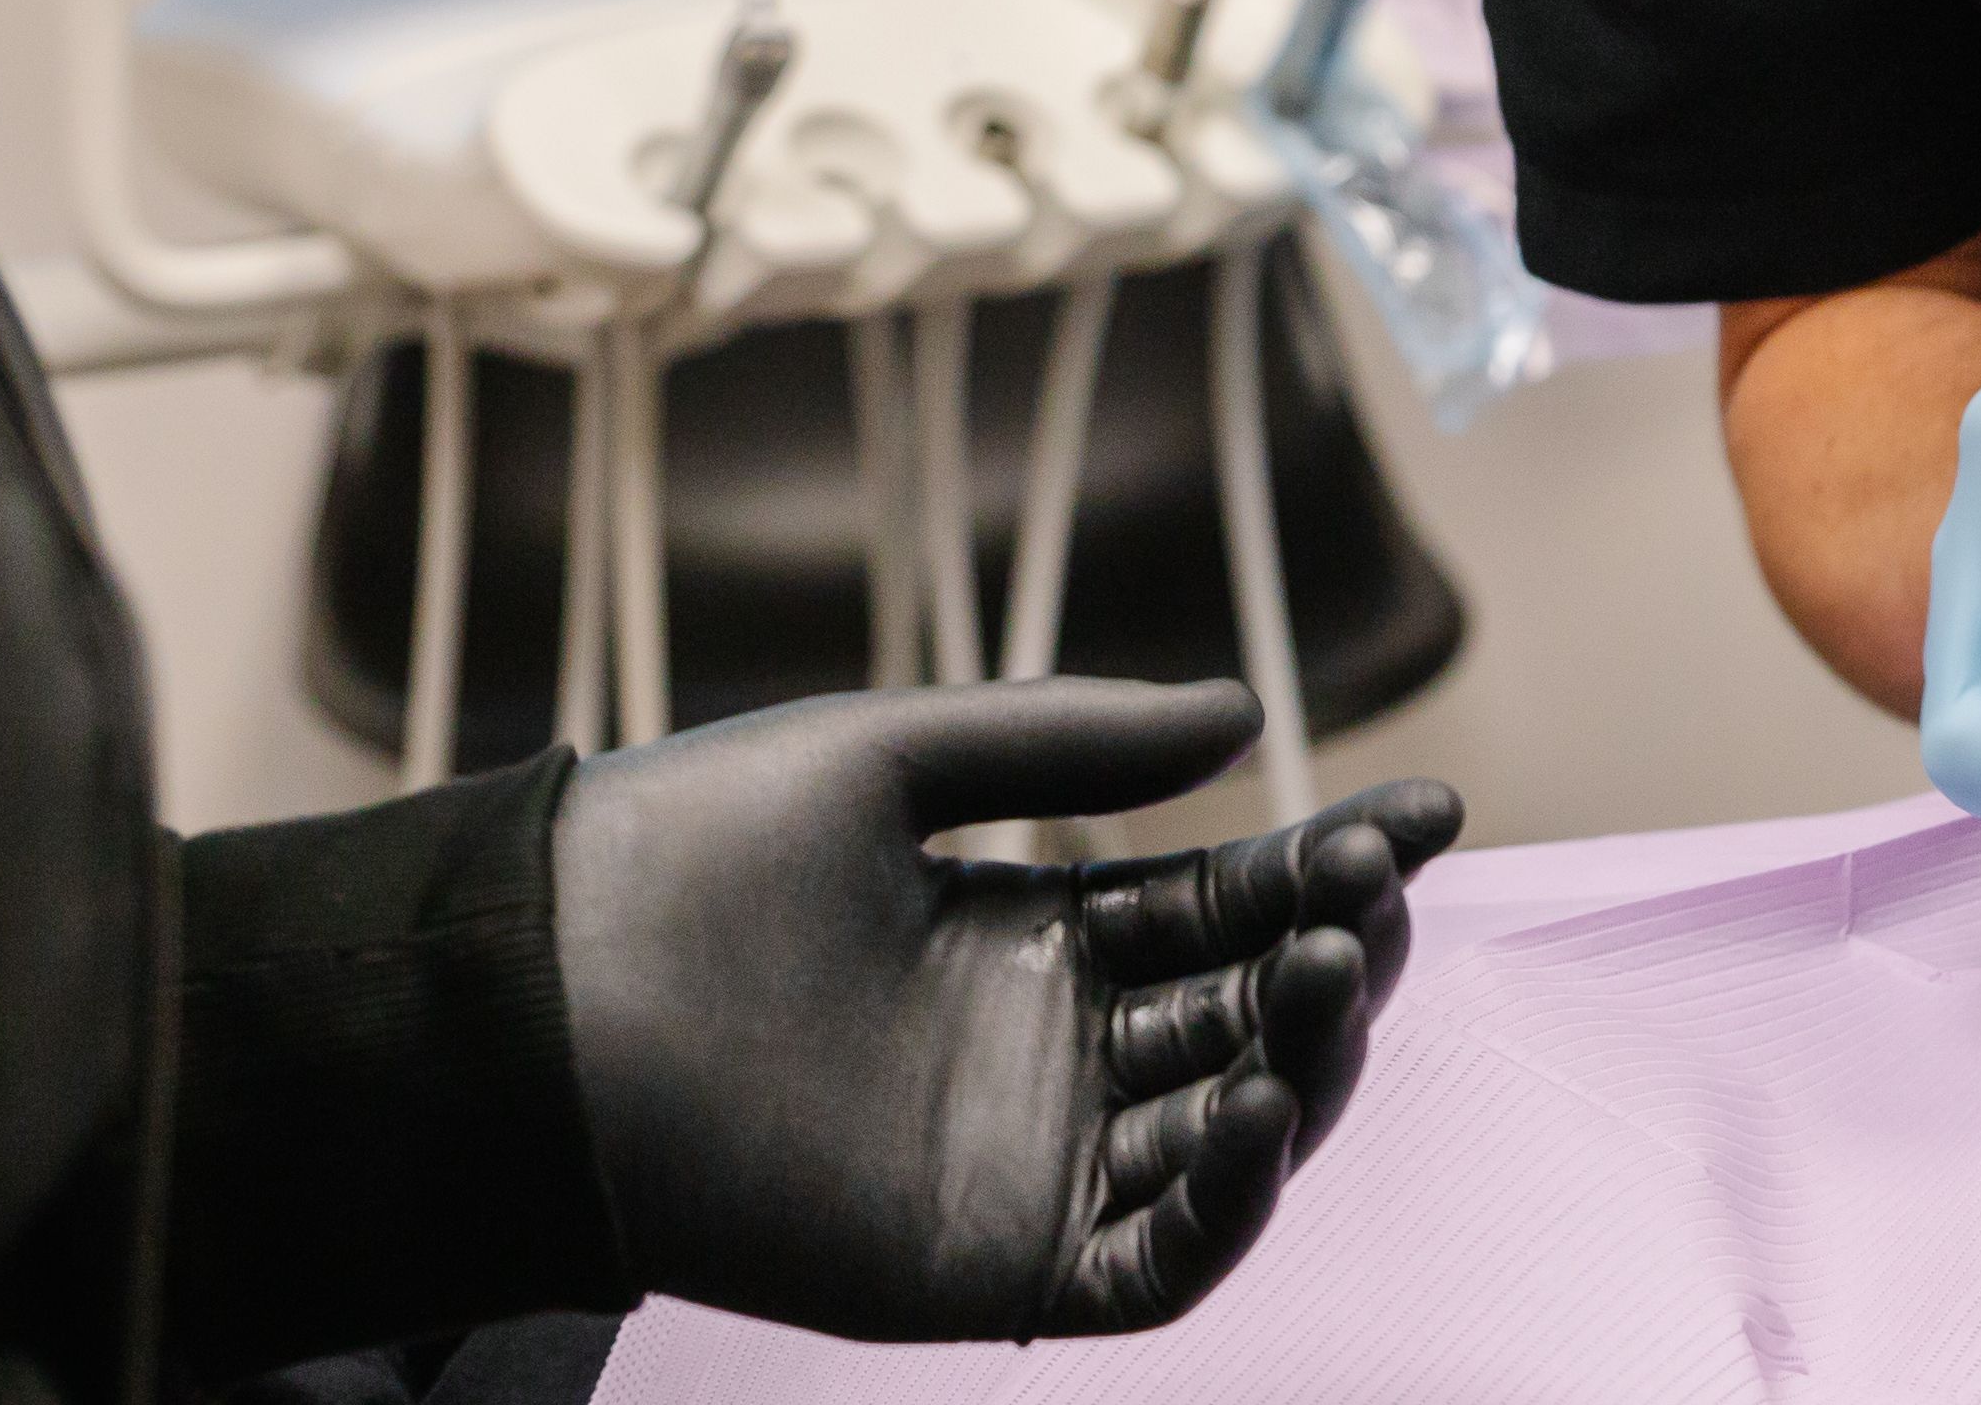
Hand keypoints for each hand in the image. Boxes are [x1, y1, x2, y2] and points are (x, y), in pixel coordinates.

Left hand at [554, 679, 1462, 1338]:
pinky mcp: (991, 1268)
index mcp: (1037, 935)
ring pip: (1232, 1132)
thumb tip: (1252, 713)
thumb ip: (1073, 745)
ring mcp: (1030, 1163)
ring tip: (1318, 975)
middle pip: (1250, 1013)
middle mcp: (1053, 1053)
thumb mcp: (896, 758)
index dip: (1332, 861)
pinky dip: (1229, 1201)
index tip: (1430, 808)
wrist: (550, 993)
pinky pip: (1155, 1261)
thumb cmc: (691, 858)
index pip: (1228, 902)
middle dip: (1331, 951)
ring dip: (1304, 1061)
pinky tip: (1261, 1111)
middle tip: (1364, 891)